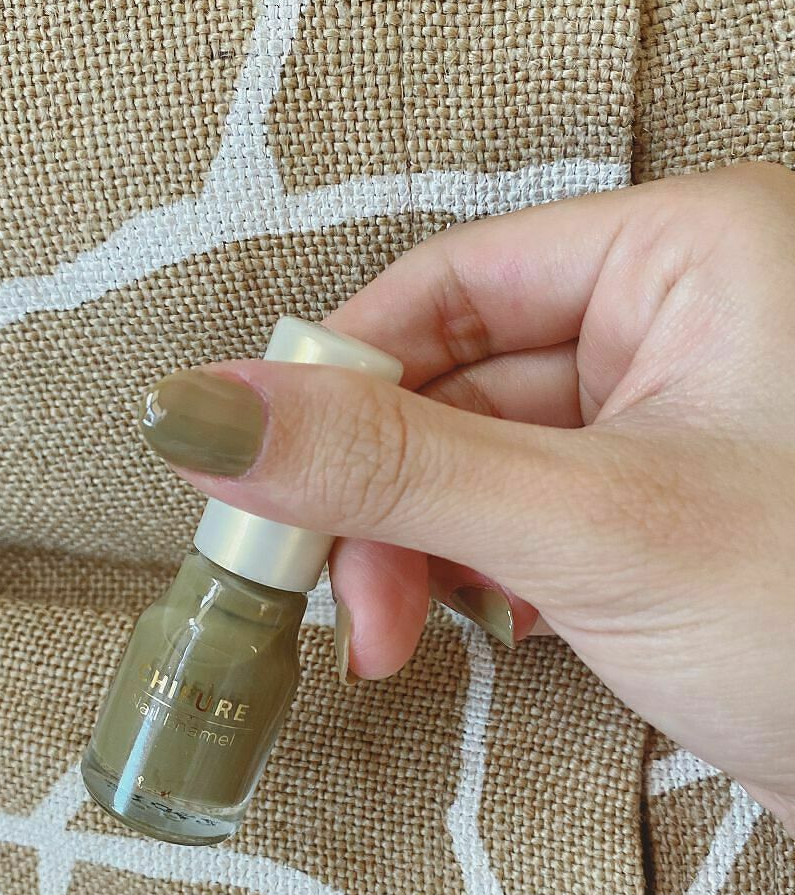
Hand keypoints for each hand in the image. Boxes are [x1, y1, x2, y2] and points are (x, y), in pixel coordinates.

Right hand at [138, 161, 794, 835]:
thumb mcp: (589, 528)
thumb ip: (391, 465)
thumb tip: (202, 408)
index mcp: (691, 253)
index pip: (451, 283)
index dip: (339, 378)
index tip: (256, 475)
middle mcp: (685, 318)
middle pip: (456, 383)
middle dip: (385, 500)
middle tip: (340, 604)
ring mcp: (675, 422)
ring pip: (483, 462)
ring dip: (423, 550)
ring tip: (400, 640)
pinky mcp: (667, 512)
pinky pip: (528, 518)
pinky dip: (484, 575)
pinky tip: (495, 630)